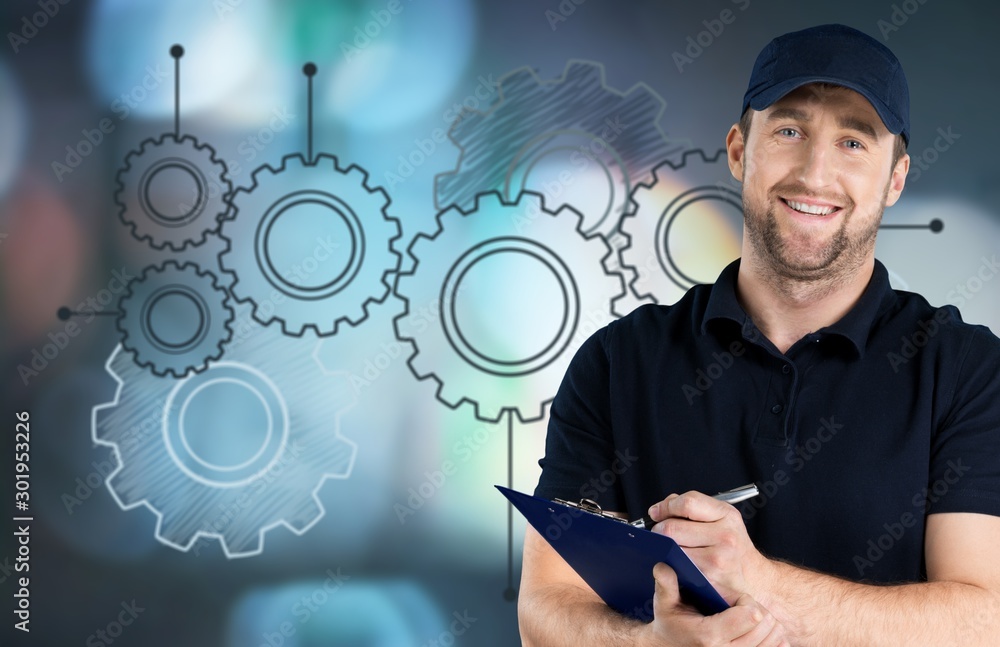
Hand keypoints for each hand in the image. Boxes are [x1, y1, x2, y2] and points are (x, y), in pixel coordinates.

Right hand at [639, 562, 788, 646]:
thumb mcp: (665, 604)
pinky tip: (759, 630)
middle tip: (741, 607)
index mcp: (709, 636)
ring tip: (749, 617)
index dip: (745, 601)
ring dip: (766, 624)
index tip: (733, 599)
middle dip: (756, 610)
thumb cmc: (671, 624)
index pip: (751, 614)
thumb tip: (663, 566)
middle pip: (765, 625)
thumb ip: (666, 585)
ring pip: (774, 638)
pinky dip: (774, 639)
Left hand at [647, 491, 774, 600]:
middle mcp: (725, 536)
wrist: (754, 579)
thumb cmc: (732, 546)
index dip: (666, 506)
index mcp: (727, 515)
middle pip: (672, 527)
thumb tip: (660, 508)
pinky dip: (671, 561)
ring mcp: (716, 559)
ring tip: (671, 546)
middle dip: (659, 529)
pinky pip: (676, 565)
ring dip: (664, 547)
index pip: (688, 503)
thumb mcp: (721, 518)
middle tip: (660, 533)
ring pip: (671, 548)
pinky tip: (676, 560)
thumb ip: (692, 507)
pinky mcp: (707, 578)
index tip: (657, 512)